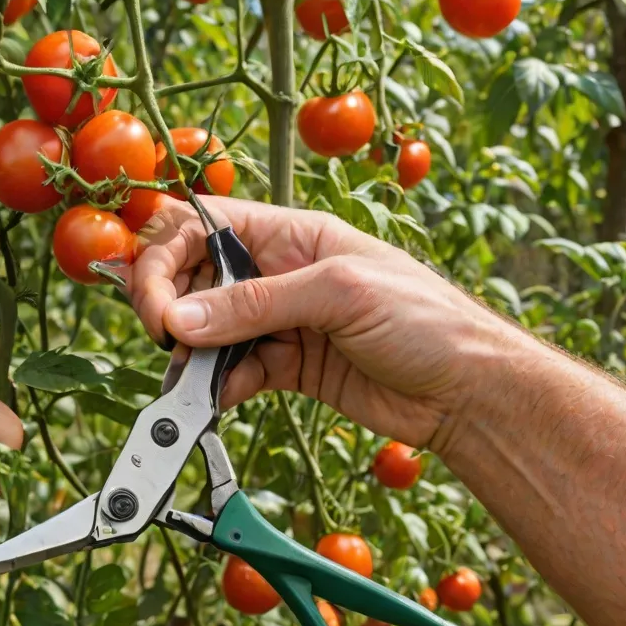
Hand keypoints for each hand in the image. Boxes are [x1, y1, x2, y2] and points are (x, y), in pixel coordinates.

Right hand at [130, 197, 514, 450]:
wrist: (466, 392)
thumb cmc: (427, 321)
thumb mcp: (341, 293)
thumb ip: (257, 305)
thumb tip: (182, 319)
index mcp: (293, 234)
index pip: (204, 226)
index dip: (167, 257)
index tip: (159, 305)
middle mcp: (280, 273)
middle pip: (197, 278)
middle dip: (172, 309)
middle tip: (170, 344)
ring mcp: (284, 323)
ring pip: (211, 330)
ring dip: (193, 355)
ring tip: (192, 380)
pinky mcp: (290, 367)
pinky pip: (237, 372)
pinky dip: (220, 386)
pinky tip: (219, 399)